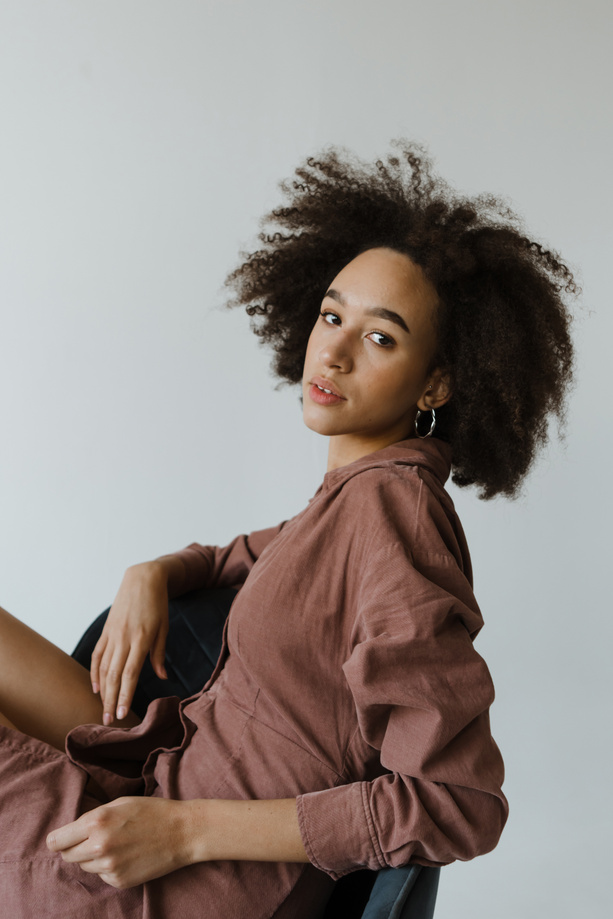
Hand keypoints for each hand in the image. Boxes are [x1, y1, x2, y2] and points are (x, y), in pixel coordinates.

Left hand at [46, 797, 193, 888]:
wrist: (182, 832)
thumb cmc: (151, 812)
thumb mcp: (119, 804)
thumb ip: (92, 818)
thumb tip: (69, 833)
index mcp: (96, 822)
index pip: (56, 841)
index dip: (58, 840)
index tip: (61, 840)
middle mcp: (99, 846)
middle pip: (67, 856)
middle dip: (75, 847)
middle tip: (94, 838)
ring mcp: (109, 866)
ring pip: (84, 866)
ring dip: (92, 857)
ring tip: (116, 844)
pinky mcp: (119, 881)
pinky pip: (102, 875)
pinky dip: (109, 867)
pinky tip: (127, 855)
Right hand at [90, 561, 169, 723]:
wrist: (142, 578)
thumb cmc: (158, 604)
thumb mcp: (164, 627)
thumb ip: (160, 654)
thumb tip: (162, 677)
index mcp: (141, 639)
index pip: (130, 674)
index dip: (125, 695)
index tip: (121, 714)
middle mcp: (124, 638)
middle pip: (114, 675)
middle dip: (110, 700)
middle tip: (108, 722)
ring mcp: (112, 634)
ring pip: (104, 668)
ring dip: (102, 691)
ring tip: (102, 710)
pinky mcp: (106, 631)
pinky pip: (98, 655)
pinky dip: (95, 672)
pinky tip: (96, 687)